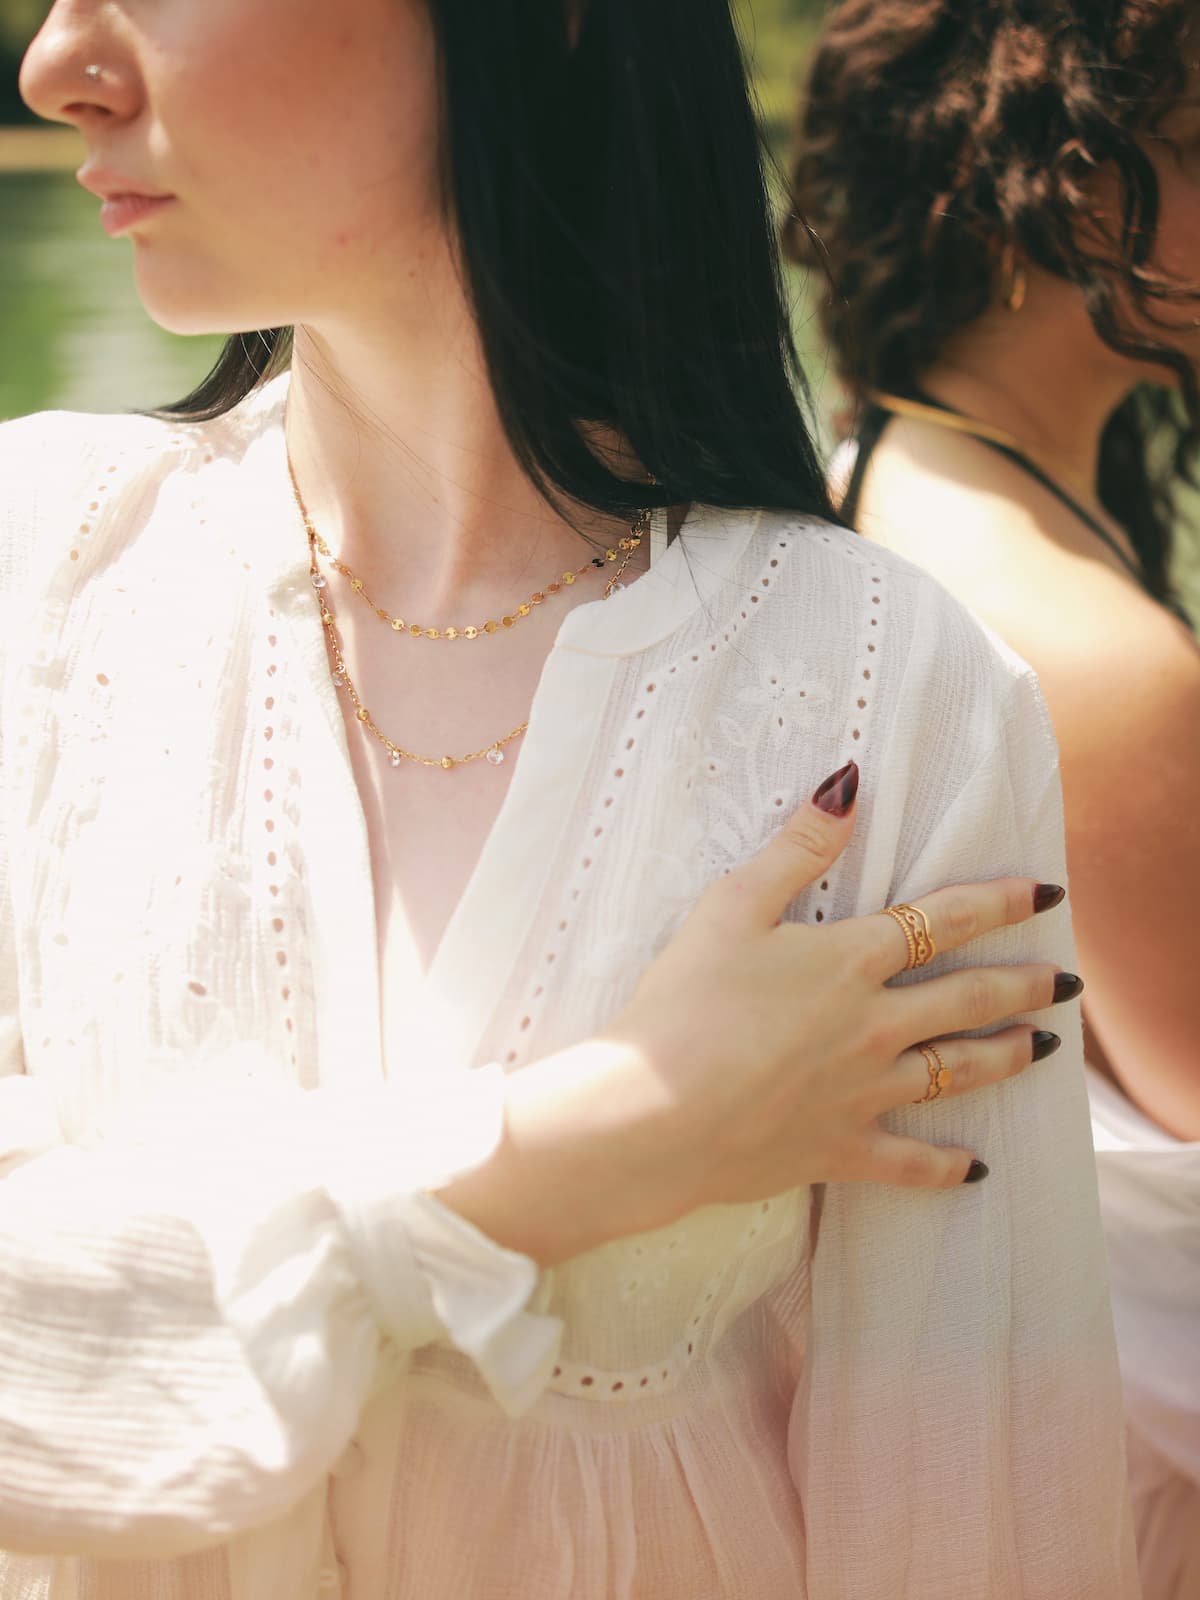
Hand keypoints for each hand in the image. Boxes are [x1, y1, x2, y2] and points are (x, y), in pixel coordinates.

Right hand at [440, 762, 1076, 1263]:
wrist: (655, 1114)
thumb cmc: (684, 1004)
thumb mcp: (731, 906)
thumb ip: (795, 847)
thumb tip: (849, 784)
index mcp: (850, 961)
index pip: (942, 920)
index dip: (999, 901)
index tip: (1046, 893)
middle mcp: (873, 1027)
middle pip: (968, 998)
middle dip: (1025, 985)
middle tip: (1068, 981)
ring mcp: (862, 1092)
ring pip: (955, 1073)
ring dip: (1005, 1057)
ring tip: (1043, 1050)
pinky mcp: (838, 1149)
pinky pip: (909, 1163)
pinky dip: (946, 1167)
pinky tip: (977, 1170)